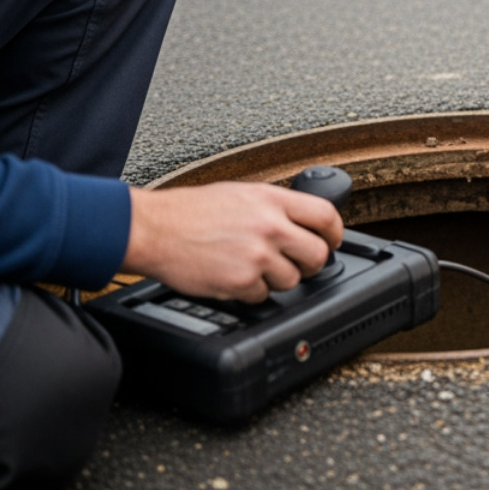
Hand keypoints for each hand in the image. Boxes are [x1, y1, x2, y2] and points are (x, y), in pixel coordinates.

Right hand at [121, 183, 343, 302]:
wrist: (154, 229)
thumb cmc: (190, 211)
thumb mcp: (241, 193)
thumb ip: (275, 207)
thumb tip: (302, 222)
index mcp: (272, 200)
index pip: (326, 215)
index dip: (334, 233)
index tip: (332, 241)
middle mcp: (270, 226)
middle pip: (318, 254)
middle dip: (310, 263)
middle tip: (296, 263)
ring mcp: (257, 255)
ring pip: (293, 280)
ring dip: (277, 279)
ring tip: (253, 266)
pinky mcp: (241, 281)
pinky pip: (263, 296)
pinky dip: (251, 291)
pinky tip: (234, 276)